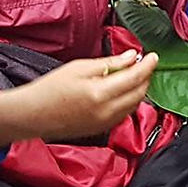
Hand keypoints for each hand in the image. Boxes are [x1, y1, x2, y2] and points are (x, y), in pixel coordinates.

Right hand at [0, 50, 155, 146]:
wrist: (33, 114)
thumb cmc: (50, 89)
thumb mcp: (79, 68)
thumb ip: (110, 63)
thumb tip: (132, 57)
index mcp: (100, 93)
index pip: (135, 78)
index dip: (147, 66)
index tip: (154, 57)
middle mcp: (106, 111)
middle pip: (139, 93)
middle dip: (145, 78)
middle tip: (144, 64)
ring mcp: (105, 123)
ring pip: (134, 105)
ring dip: (138, 90)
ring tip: (133, 75)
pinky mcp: (101, 130)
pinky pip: (124, 114)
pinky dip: (129, 101)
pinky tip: (122, 91)